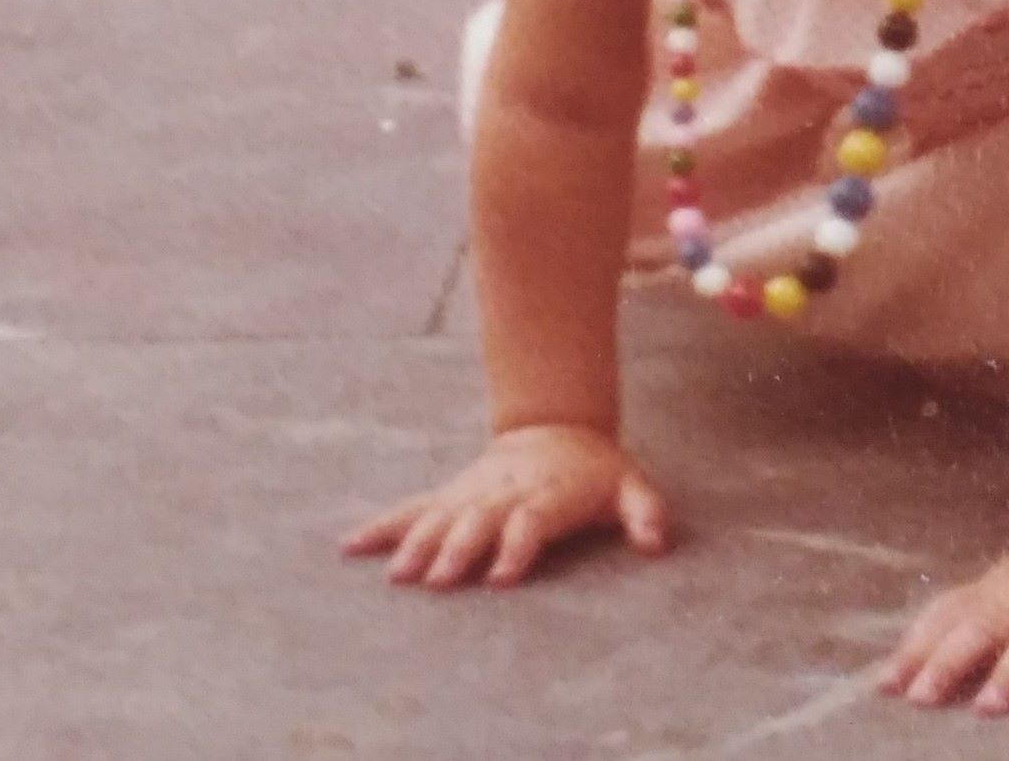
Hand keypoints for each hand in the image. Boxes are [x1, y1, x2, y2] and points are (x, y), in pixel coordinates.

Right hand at [340, 423, 669, 589]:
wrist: (556, 428)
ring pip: (440, 518)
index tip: (500, 577)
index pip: (531, 522)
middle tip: (436, 581)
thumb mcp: (630, 485)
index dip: (517, 547)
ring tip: (396, 575)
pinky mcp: (450, 496)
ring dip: (417, 544)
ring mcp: (471, 495)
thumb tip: (658, 543)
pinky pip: (411, 510)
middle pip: (478, 522)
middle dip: (457, 550)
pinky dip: (382, 526)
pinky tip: (350, 546)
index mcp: (547, 495)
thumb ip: (645, 512)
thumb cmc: (596, 472)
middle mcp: (503, 495)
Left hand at [879, 529, 1008, 714]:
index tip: (885, 686)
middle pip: (982, 628)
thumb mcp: (996, 592)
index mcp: (994, 594)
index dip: (915, 650)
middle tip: (921, 697)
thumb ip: (950, 624)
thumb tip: (887, 675)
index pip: (946, 618)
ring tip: (988, 707)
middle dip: (950, 661)